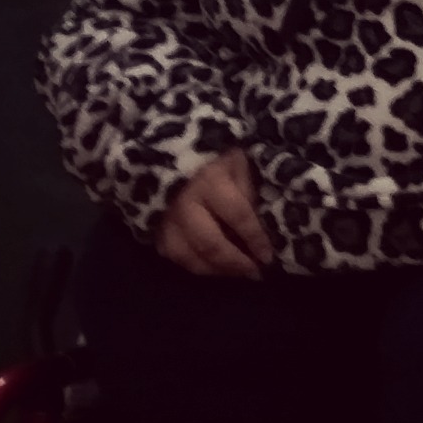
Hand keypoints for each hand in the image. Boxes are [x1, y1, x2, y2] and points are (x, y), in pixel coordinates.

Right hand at [155, 150, 272, 278]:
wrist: (170, 149)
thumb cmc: (215, 157)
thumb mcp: (239, 164)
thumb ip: (249, 192)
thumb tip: (262, 227)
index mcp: (210, 182)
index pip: (238, 216)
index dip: (254, 239)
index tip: (268, 257)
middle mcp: (184, 203)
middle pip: (209, 243)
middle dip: (235, 263)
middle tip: (255, 273)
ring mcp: (165, 217)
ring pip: (187, 255)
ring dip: (215, 270)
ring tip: (237, 273)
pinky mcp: (154, 227)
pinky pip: (172, 255)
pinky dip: (194, 265)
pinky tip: (214, 267)